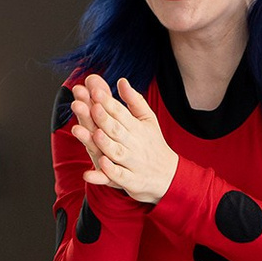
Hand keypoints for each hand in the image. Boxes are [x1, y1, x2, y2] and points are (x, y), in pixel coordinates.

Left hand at [70, 74, 177, 204]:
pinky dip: (110, 171)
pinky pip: (119, 176)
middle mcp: (134, 144)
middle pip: (117, 130)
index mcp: (137, 127)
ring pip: (117, 152)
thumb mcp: (148, 120)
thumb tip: (121, 80)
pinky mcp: (130, 180)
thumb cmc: (153, 144)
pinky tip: (100, 163)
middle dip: (104, 119)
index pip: (120, 112)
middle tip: (92, 107)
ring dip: (105, 143)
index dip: (107, 102)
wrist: (168, 176)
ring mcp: (132, 163)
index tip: (95, 91)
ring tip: (95, 133)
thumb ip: (133, 100)